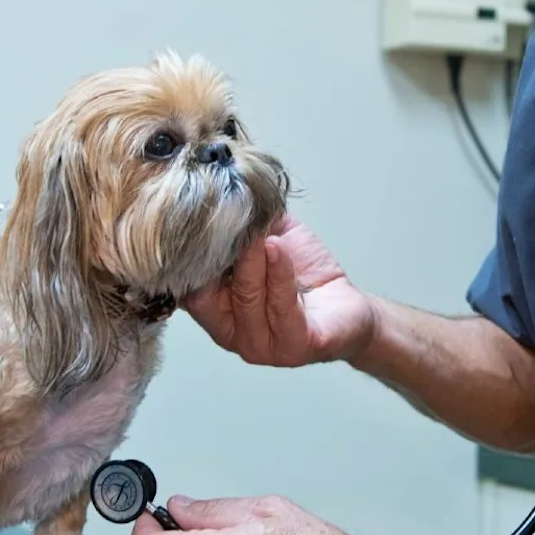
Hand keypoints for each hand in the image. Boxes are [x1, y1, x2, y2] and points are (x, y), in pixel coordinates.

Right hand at [183, 214, 376, 366]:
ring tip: (258, 233)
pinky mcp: (296, 347)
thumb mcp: (267, 240)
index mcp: (216, 311)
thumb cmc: (302, 276)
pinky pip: (282, 309)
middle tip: (226, 219)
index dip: (186, 254)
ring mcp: (262, 345)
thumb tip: (223, 187)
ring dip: (252, 261)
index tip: (190, 218)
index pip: (187, 287)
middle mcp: (232, 333)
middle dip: (217, 254)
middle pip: (209, 294)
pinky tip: (277, 248)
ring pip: (247, 298)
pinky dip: (279, 274)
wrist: (348, 308)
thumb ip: (244, 223)